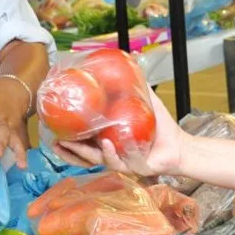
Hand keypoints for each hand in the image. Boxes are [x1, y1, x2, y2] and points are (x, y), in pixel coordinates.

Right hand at [53, 89, 186, 177]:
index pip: (85, 140)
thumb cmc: (163, 128)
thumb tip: (127, 65)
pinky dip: (112, 154)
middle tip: (54, 142)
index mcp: (110, 140)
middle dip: (68, 150)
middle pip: (84, 155)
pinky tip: (107, 144)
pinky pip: (120, 162)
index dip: (69, 138)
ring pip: (98, 160)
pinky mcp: (134, 169)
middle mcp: (113, 153)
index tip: (54, 129)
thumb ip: (136, 88)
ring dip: (84, 153)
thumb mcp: (147, 103)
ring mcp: (122, 163)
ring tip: (73, 144)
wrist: (180, 144)